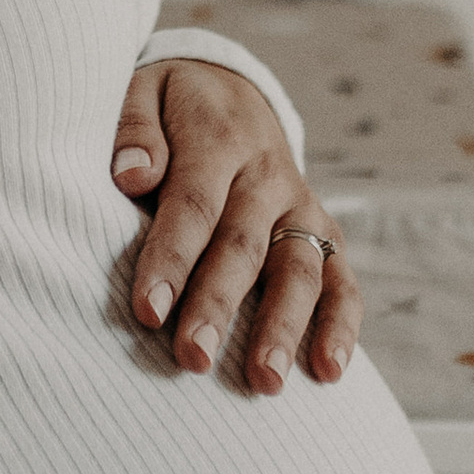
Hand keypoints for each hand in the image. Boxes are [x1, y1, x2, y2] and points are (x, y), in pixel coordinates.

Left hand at [108, 54, 359, 393]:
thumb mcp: (142, 91)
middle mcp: (267, 173)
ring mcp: (300, 205)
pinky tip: (328, 372)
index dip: (171, 257)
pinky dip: (340, 326)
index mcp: (219, 136)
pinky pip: (341, 279)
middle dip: (218, 304)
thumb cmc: (169, 108)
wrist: (229, 93)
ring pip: (299, 268)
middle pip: (244, 245)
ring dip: (283, 326)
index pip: (194, 203)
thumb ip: (134, 130)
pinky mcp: (323, 232)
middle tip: (193, 357)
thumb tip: (132, 175)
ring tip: (263, 381)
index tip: (148, 310)